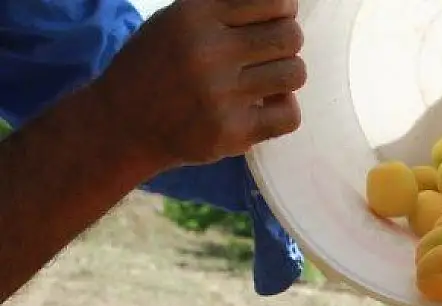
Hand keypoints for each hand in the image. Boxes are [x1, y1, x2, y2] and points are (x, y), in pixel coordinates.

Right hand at [92, 0, 306, 169]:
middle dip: (286, 43)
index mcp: (194, 15)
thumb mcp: (177, 20)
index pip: (273, 0)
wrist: (121, 125)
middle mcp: (208, 51)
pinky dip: (283, 110)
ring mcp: (221, 95)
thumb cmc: (157, 66)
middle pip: (290, 36)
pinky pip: (290, 115)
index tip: (275, 20)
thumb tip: (286, 4)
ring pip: (295, 73)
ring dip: (286, 76)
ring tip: (266, 80)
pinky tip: (264, 107)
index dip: (283, 10)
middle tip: (268, 54)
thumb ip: (224, 8)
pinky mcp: (232, 132)